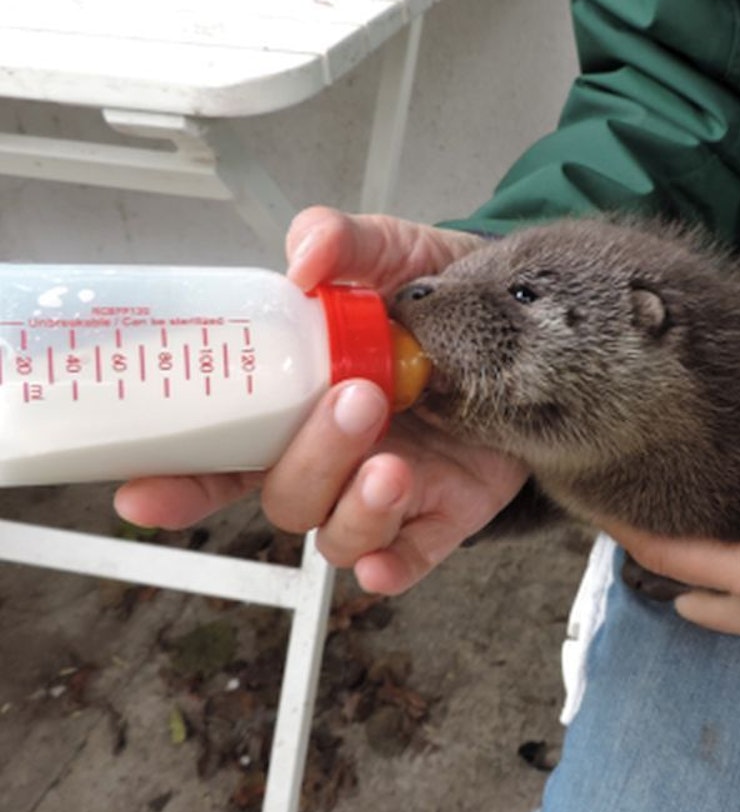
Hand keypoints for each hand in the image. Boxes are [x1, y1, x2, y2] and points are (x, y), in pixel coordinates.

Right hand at [114, 207, 527, 594]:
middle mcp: (335, 454)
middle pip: (284, 494)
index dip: (179, 478)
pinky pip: (409, 559)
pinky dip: (392, 568)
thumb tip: (306, 255)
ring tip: (394, 464)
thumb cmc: (437, 294)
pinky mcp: (447, 512)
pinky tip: (386, 563)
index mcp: (298, 403)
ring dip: (355, 510)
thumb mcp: (389, 253)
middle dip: (310, 460)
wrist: (525, 317)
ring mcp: (388, 489)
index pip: (223, 452)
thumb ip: (342, 243)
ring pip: (339, 535)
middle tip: (356, 400)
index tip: (143, 490)